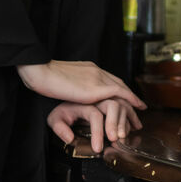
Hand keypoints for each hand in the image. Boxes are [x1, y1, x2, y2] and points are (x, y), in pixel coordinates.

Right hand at [18, 58, 145, 109]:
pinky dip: (131, 100)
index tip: (123, 98)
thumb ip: (70, 87)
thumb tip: (70, 95)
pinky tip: (138, 107)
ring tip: (139, 113)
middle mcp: (96, 71)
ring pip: (122, 89)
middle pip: (119, 84)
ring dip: (132, 102)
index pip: (108, 79)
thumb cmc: (43, 77)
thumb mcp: (61, 81)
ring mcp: (98, 78)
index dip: (117, 89)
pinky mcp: (97, 88)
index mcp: (87, 68)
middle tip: (137, 108)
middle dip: (129, 96)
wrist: (41, 72)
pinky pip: (121, 94)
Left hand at [47, 97, 142, 150]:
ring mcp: (104, 96)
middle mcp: (96, 96)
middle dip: (118, 123)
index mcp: (83, 102)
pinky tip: (134, 124)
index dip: (98, 133)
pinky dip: (131, 113)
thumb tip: (70, 138)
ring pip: (122, 102)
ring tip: (132, 131)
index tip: (98, 148)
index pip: (95, 116)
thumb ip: (60, 128)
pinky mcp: (110, 99)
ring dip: (129, 116)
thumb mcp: (54, 119)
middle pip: (113, 105)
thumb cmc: (60, 110)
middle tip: (118, 138)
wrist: (60, 94)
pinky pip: (124, 102)